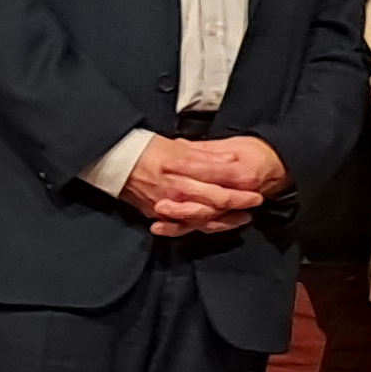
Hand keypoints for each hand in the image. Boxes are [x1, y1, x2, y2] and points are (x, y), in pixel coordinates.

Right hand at [124, 134, 269, 233]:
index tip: (256, 183)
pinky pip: (183, 226)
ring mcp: (166, 203)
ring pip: (202, 216)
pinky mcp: (156, 214)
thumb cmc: (147, 148)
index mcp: (180, 164)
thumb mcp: (176, 145)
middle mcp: (174, 187)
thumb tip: (231, 159)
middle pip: (213, 198)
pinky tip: (216, 225)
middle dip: (238, 201)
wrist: (113, 162)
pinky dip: (202, 226)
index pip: (216, 175)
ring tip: (243, 217)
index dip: (238, 182)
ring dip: (225, 218)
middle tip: (257, 201)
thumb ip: (205, 153)